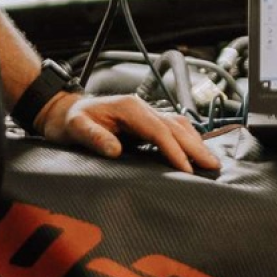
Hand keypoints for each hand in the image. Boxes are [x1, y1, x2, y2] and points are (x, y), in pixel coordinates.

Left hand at [35, 92, 220, 174]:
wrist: (63, 110)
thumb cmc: (69, 120)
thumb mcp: (75, 128)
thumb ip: (94, 137)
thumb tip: (115, 150)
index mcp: (129, 107)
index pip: (159, 130)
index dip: (175, 150)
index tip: (186, 169)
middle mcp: (141, 107)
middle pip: (175, 126)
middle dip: (195, 146)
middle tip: (212, 165)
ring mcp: (145, 112)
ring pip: (178, 124)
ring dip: (195, 142)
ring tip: (210, 161)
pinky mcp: (145, 120)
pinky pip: (172, 127)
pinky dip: (187, 138)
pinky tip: (195, 149)